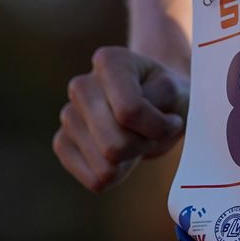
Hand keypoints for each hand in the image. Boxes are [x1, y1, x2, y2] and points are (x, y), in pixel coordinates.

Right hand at [54, 46, 188, 192]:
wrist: (159, 104)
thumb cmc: (169, 97)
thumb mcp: (177, 95)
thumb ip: (151, 114)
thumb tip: (110, 153)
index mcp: (108, 61)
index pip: (129, 112)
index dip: (159, 126)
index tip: (172, 119)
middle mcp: (81, 85)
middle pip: (114, 145)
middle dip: (143, 145)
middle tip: (152, 130)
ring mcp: (68, 114)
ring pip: (105, 166)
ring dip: (130, 159)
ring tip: (136, 136)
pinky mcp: (62, 143)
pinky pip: (92, 179)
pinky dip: (116, 175)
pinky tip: (121, 154)